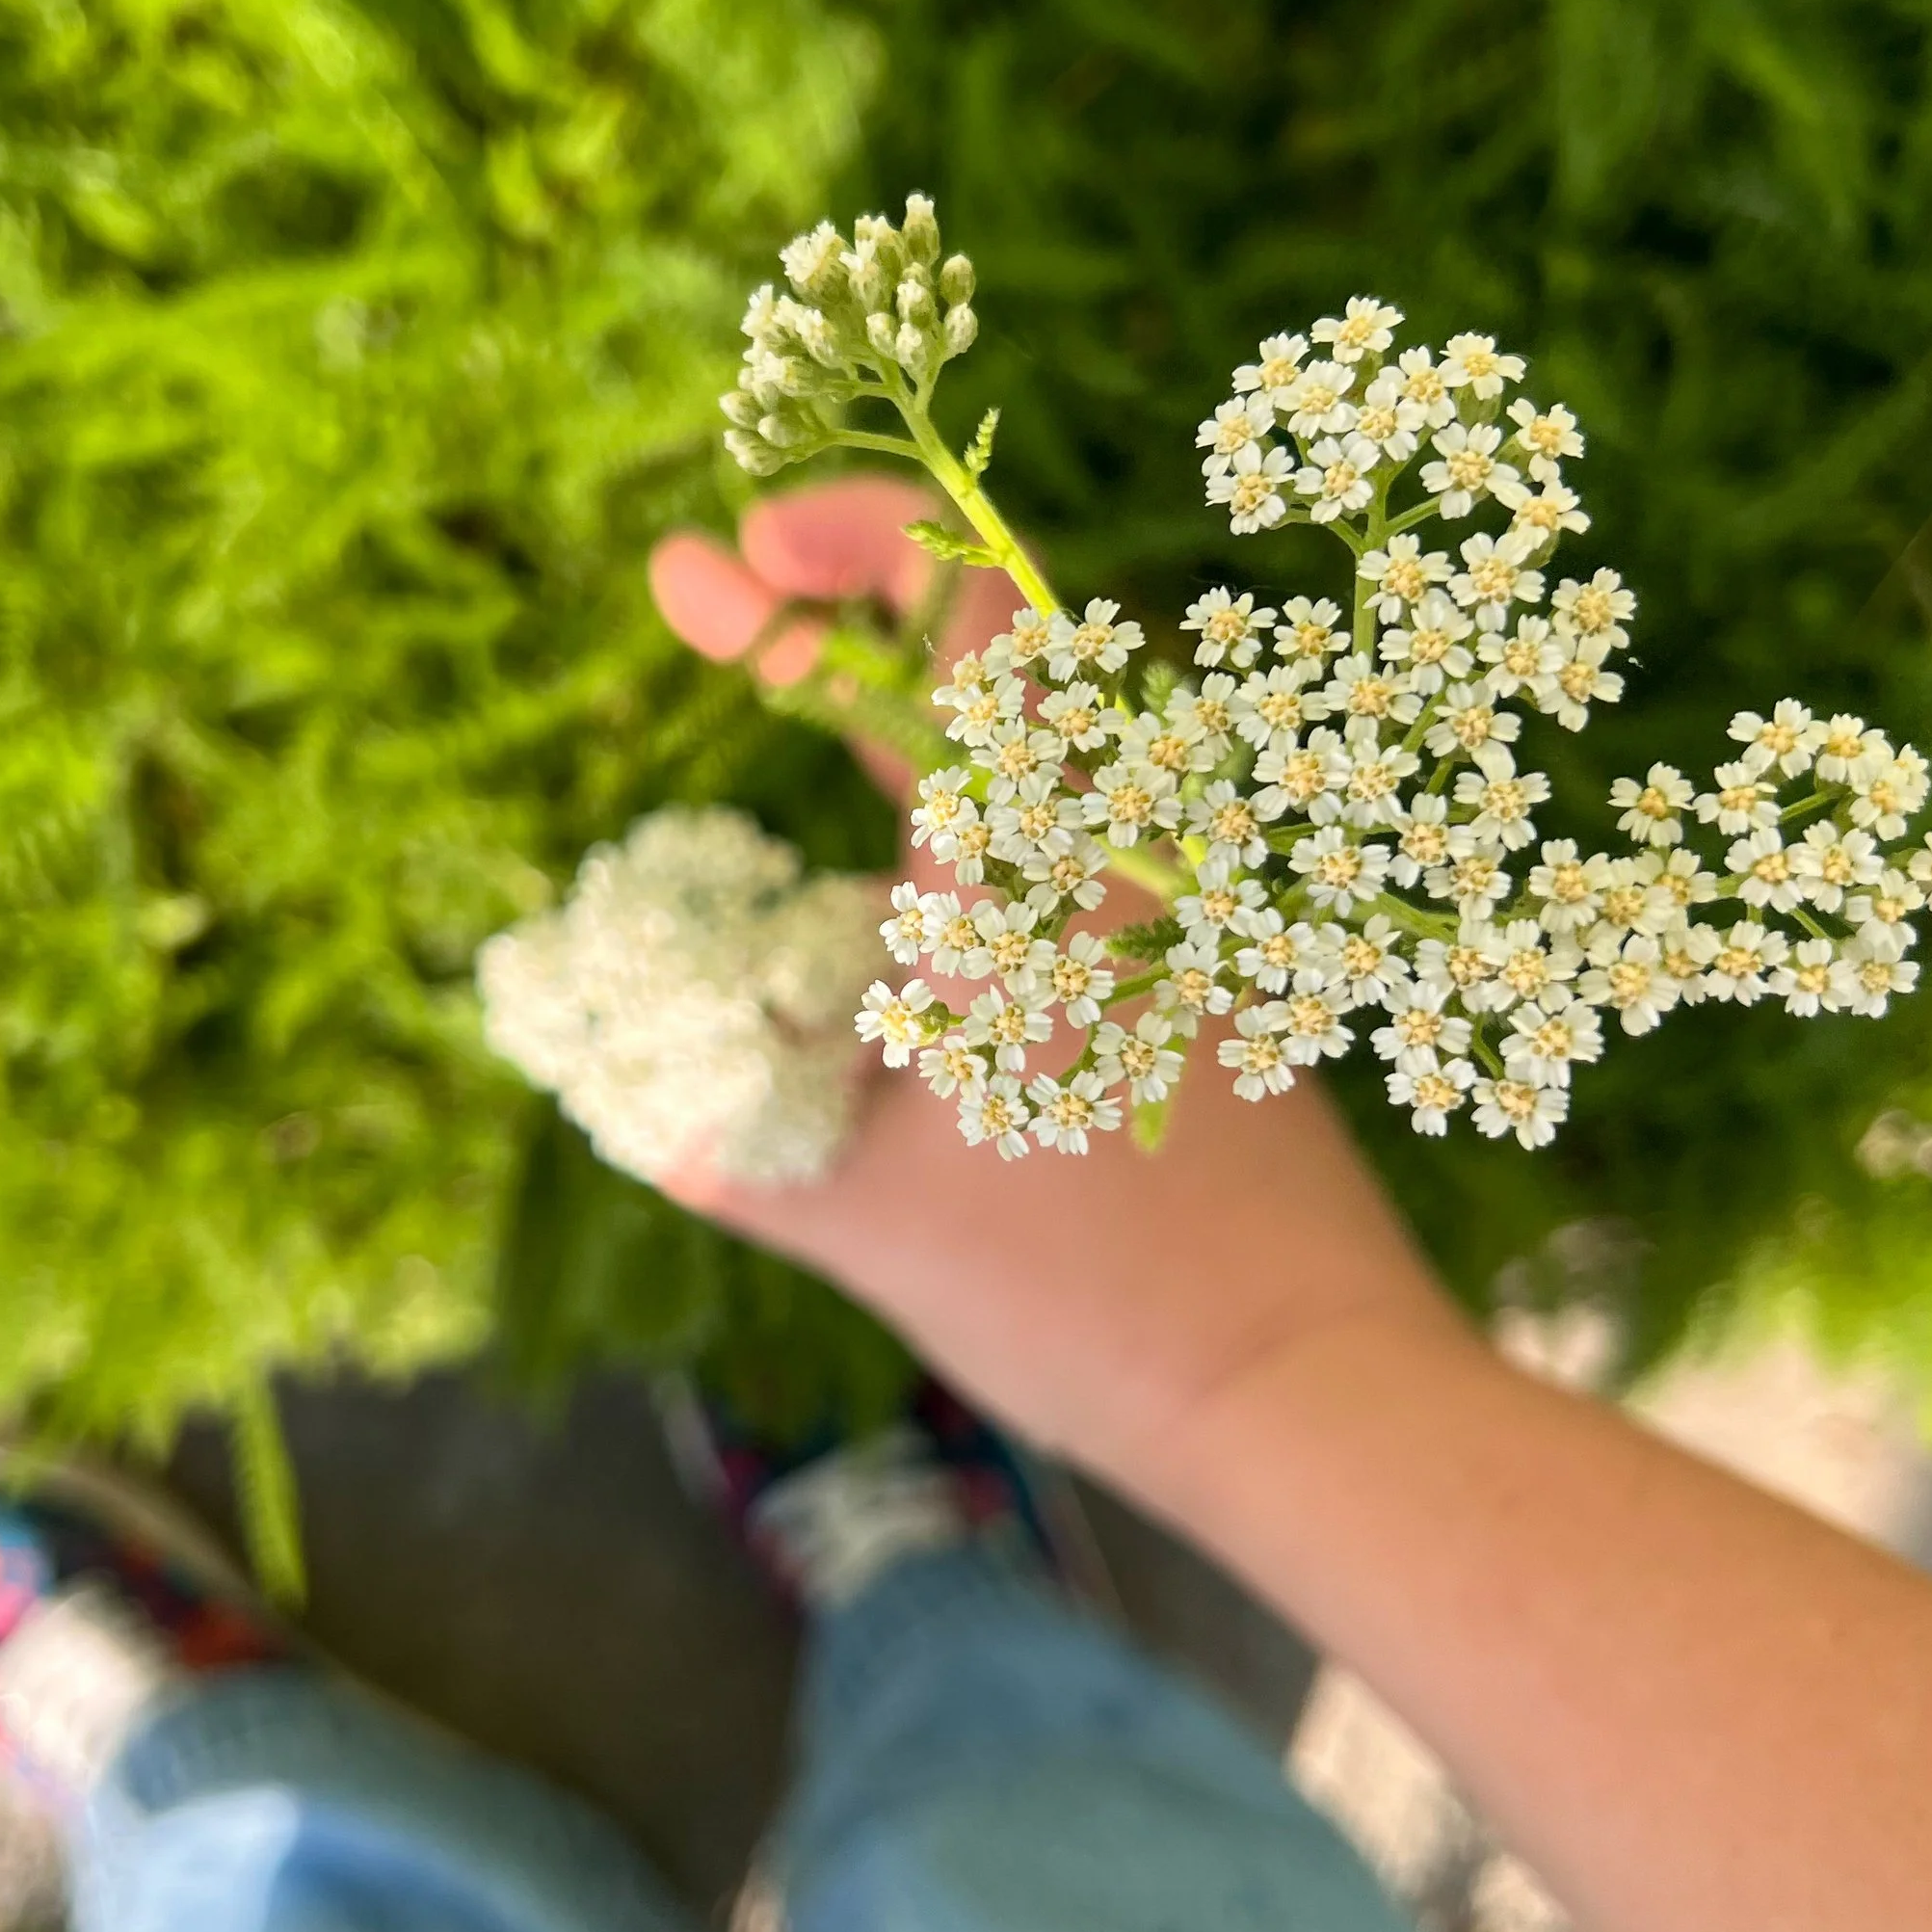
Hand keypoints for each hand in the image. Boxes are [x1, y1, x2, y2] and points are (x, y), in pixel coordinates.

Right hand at [648, 480, 1470, 1492]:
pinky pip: (1057, 840)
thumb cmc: (1087, 1301)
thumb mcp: (870, 1224)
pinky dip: (958, 812)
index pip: (967, 620)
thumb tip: (630, 1097)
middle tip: (724, 594)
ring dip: (904, 699)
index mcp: (1030, 877)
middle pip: (998, 650)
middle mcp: (1113, 861)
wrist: (1301, 1389)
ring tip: (785, 680)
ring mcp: (1163, 914)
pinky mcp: (1184, 975)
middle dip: (850, 599)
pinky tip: (885, 878)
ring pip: (1031, 745)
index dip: (847, 542)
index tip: (720, 552)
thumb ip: (732, 1147)